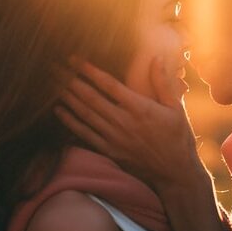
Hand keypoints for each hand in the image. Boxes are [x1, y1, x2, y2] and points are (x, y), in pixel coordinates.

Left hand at [55, 57, 205, 190]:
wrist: (174, 172)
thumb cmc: (178, 137)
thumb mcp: (175, 107)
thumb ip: (162, 82)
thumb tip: (156, 58)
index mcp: (140, 107)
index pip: (109, 85)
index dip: (90, 71)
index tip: (75, 59)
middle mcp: (124, 121)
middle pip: (91, 97)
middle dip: (71, 80)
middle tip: (55, 67)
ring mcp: (115, 137)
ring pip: (85, 114)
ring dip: (67, 97)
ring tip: (53, 83)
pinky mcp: (110, 150)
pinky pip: (85, 134)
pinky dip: (70, 121)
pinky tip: (59, 110)